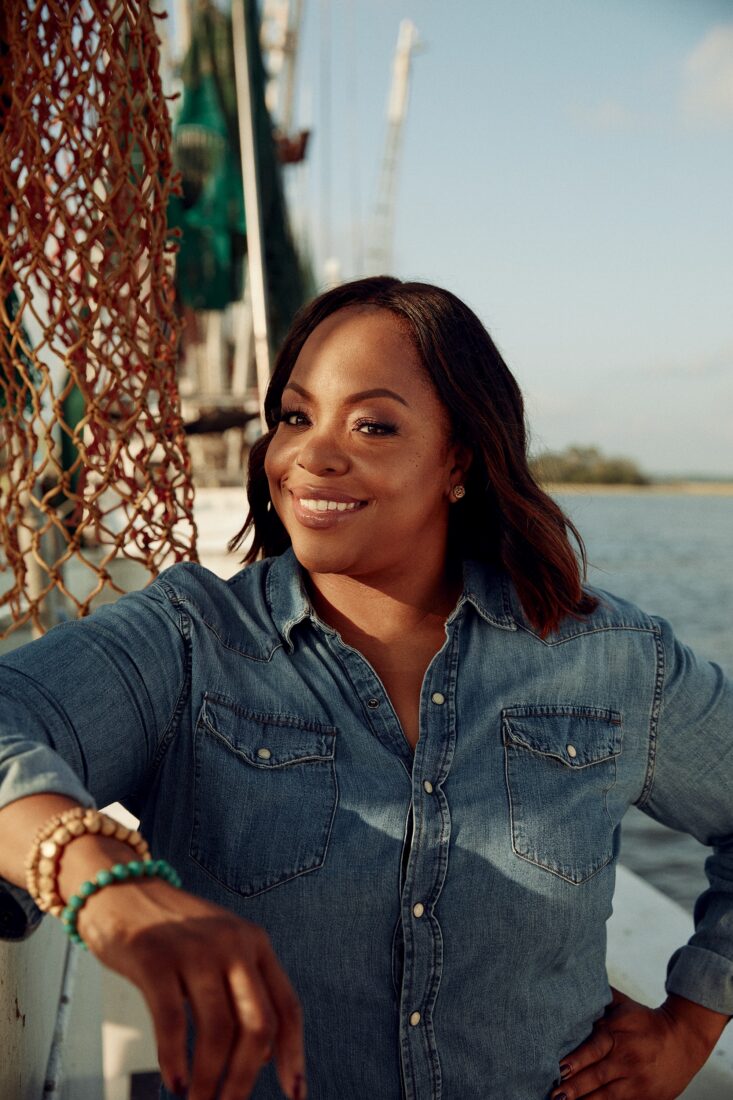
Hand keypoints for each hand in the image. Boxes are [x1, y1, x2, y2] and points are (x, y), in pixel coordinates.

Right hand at [79, 879, 304, 1099]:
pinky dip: (175, 1060)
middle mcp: (232, 944)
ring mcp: (195, 950)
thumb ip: (242, 992)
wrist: (121, 887)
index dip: (294, 1055)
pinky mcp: (155, 958)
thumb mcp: (219, 950)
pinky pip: (173, 1021)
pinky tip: (173, 1081)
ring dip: (208, 1080)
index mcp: (255, 943)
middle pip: (257, 1025)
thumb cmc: (171, 930)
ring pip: (218, 1031)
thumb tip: (260, 1058)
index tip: (295, 1093)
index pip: (287, 1006)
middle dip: (244, 1079)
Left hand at [551, 988, 728, 1098]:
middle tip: (554, 1095)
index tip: (558, 1068)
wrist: (684, 1039)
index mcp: (619, 1033)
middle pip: (596, 1076)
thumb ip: (599, 999)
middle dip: (574, 1087)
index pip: (594, 1048)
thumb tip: (571, 984)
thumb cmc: (646, 1021)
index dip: (575, 1059)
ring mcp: (637, 1081)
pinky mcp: (646, 1098)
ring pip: (607, 1097)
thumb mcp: (624, 1005)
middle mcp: (628, 1058)